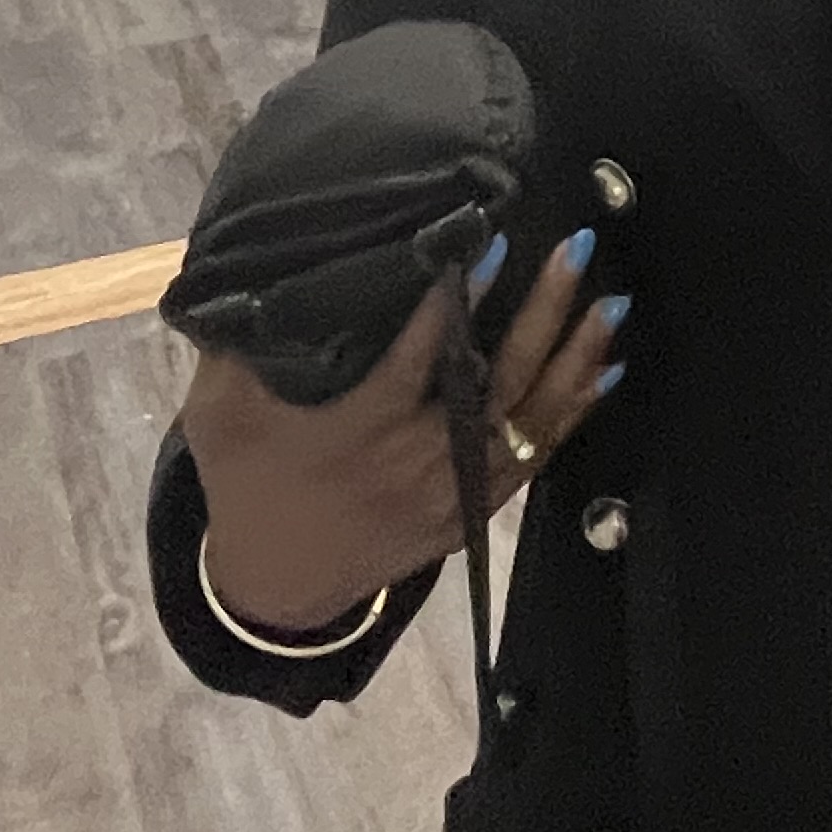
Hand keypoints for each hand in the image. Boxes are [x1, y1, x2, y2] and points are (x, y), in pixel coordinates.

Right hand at [184, 230, 626, 635]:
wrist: (271, 587)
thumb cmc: (247, 482)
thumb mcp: (220, 412)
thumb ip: (241, 346)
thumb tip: (263, 272)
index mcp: (359, 427)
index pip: (419, 354)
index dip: (457, 301)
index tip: (490, 244)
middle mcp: (416, 459)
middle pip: (494, 381)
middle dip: (541, 314)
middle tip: (575, 251)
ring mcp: (450, 491)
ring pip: (526, 421)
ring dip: (573, 361)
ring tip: (611, 304)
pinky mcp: (467, 516)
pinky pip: (531, 463)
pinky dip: (571, 417)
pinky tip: (607, 371)